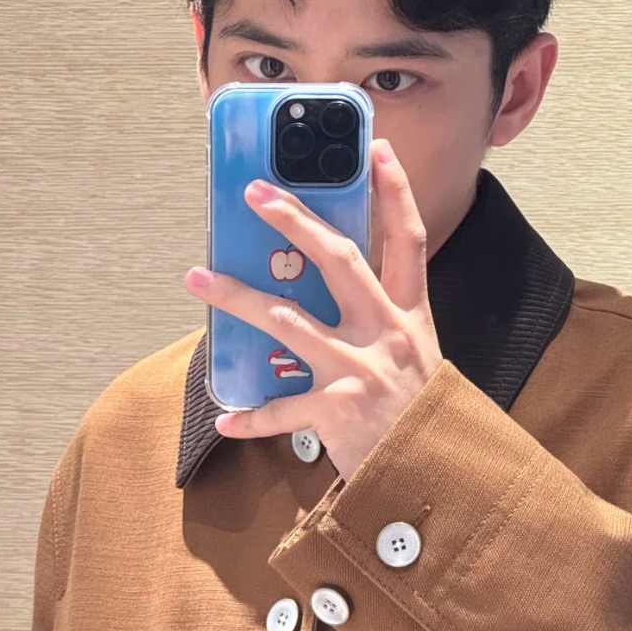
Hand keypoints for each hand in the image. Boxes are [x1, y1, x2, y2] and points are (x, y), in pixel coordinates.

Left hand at [183, 138, 444, 481]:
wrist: (434, 480)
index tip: (376, 149)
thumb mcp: (415, 361)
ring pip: (286, 318)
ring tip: (197, 278)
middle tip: (255, 194)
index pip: (408, 240)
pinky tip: (224, 419)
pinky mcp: (337, 409)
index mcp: (409, 317)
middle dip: (294, 220)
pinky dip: (250, 417)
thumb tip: (332, 299)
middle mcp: (386, 333)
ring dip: (235, 297)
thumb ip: (383, 326)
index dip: (394, 191)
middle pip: (339, 259)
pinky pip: (280, 409)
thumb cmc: (418, 420)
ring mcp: (360, 369)